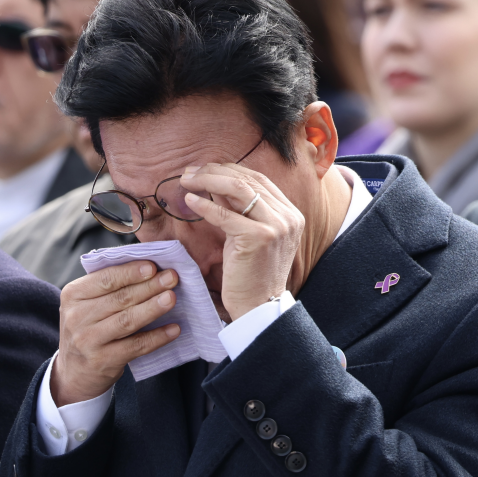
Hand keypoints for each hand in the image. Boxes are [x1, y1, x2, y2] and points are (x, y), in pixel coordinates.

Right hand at [51, 262, 180, 405]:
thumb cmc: (89, 327)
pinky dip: (157, 337)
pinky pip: (136, 346)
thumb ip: (110, 287)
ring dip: (153, 308)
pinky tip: (174, 329)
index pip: (104, 279)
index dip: (130, 273)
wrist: (74, 371)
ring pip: (127, 321)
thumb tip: (150, 269)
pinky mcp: (103, 360)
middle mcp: (77, 317)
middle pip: (119, 299)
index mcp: (73, 295)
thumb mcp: (87, 304)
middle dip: (149, 286)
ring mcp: (89, 340)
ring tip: (172, 298)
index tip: (153, 266)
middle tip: (172, 278)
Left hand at [180, 163, 303, 320]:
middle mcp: (288, 216)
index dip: (228, 169)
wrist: (260, 306)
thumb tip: (214, 182)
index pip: (258, 179)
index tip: (204, 170)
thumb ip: (240, 209)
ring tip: (187, 180)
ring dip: (208, 179)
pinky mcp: (258, 237)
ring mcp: (276, 226)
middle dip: (214, 171)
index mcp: (290, 214)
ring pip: (238, 187)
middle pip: (247, 179)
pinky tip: (190, 201)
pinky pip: (225, 214)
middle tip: (189, 172)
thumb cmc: (252, 273)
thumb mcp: (249, 235)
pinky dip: (204, 205)